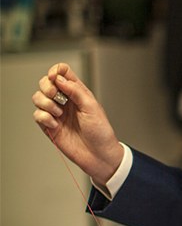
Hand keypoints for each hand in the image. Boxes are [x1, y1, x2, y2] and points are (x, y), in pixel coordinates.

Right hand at [32, 62, 123, 184]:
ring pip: (38, 98)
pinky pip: (37, 116)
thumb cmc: (101, 133)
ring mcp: (56, 113)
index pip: (62, 72)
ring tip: (59, 113)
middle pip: (45, 83)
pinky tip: (55, 124)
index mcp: (78, 92)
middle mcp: (65, 101)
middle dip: (47, 87)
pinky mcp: (50, 127)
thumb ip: (76, 91)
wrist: (99, 155)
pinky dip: (44, 117)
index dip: (56, 70)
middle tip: (56, 96)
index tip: (54, 77)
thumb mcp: (92, 107)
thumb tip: (60, 79)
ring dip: (45, 103)